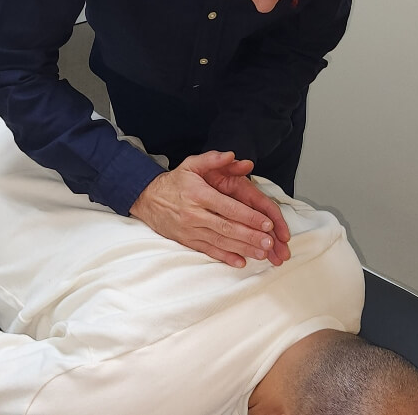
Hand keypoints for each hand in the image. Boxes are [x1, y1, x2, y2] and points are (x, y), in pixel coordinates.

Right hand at [130, 151, 284, 267]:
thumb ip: (213, 159)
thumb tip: (233, 156)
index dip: (248, 216)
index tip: (267, 223)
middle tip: (269, 242)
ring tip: (262, 253)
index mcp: (198, 195)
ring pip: (220, 242)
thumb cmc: (175, 181)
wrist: (148, 199)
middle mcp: (194, 214)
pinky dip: (225, 257)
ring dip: (243, 248)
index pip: (228, 208)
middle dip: (250, 236)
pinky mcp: (187, 241)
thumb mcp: (191, 164)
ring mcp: (190, 230)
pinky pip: (208, 251)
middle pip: (226, 228)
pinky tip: (240, 262)